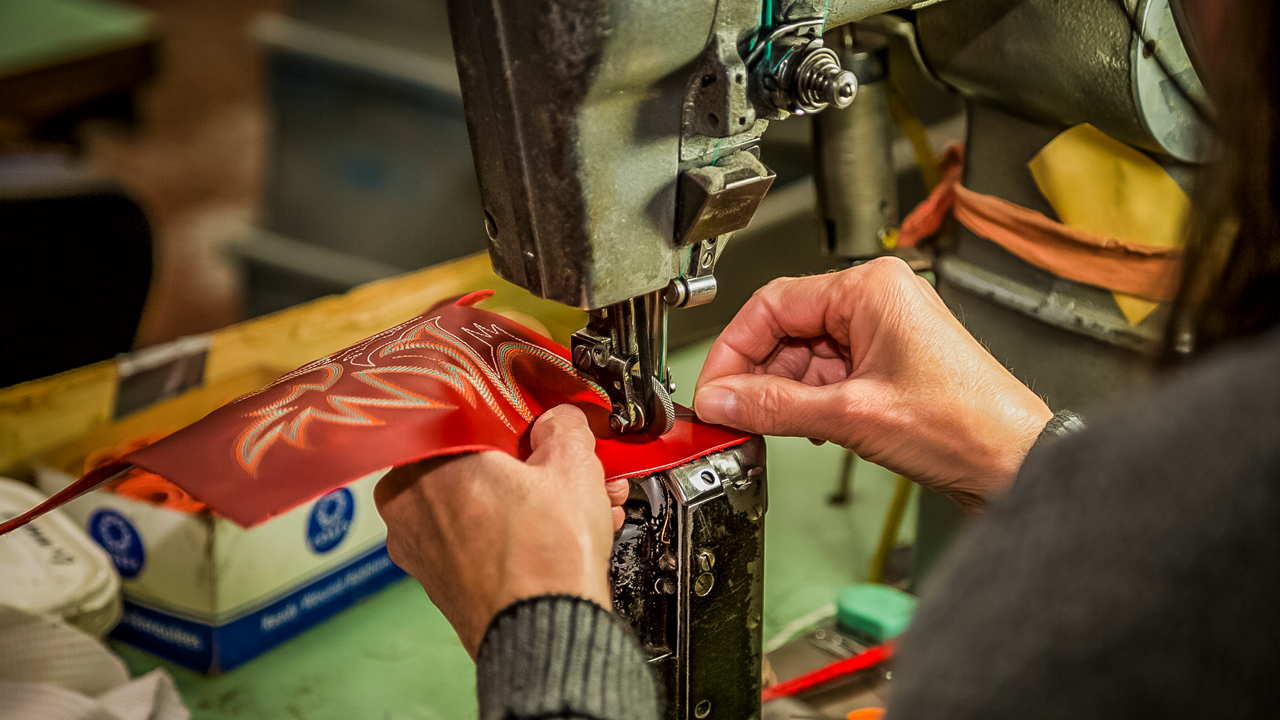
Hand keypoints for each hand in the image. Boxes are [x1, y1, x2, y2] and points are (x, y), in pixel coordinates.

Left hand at [374, 405, 628, 656]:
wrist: (547, 634)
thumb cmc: (544, 559)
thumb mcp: (572, 464)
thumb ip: (562, 426)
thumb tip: (559, 422)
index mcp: (423, 462)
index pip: (470, 419)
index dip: (518, 421)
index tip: (544, 426)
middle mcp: (407, 506)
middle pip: (480, 465)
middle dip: (534, 465)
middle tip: (570, 466)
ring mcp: (422, 549)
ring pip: (483, 504)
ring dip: (533, 499)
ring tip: (581, 503)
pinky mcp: (443, 582)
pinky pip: (481, 540)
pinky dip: (518, 532)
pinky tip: (562, 533)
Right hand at [693, 258, 1051, 510]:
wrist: (1018, 462)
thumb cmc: (967, 424)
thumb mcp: (852, 415)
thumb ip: (775, 406)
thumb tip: (721, 402)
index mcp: (871, 288)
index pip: (773, 304)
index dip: (734, 350)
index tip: (712, 389)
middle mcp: (876, 301)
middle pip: (785, 329)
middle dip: (755, 375)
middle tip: (729, 414)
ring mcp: (882, 334)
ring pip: (803, 356)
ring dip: (781, 393)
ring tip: (765, 427)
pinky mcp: (886, 366)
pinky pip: (826, 375)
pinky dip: (806, 402)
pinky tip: (803, 427)